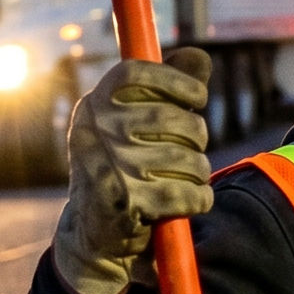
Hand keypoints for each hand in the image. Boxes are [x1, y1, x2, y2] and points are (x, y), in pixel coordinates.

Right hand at [52, 50, 212, 293]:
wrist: (94, 238)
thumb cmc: (126, 171)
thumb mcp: (138, 126)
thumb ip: (170, 90)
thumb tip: (198, 55)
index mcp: (94, 105)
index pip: (135, 71)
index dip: (175, 79)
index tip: (198, 97)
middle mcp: (94, 130)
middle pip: (174, 119)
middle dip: (196, 137)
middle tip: (192, 151)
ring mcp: (107, 165)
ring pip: (187, 158)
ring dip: (198, 172)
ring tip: (186, 179)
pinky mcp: (123, 200)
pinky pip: (186, 192)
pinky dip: (198, 199)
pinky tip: (188, 202)